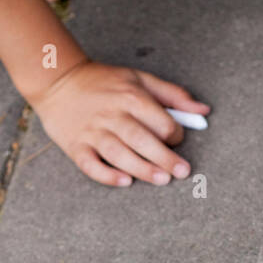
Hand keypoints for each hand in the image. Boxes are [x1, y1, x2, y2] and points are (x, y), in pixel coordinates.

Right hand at [31, 61, 209, 185]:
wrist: (58, 81)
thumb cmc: (105, 83)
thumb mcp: (139, 79)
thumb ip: (172, 94)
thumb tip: (204, 111)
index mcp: (130, 97)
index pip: (159, 120)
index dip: (174, 134)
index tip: (176, 141)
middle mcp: (112, 115)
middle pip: (142, 139)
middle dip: (164, 158)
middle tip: (181, 173)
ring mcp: (92, 131)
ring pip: (119, 153)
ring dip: (142, 168)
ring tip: (161, 180)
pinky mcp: (76, 146)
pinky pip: (90, 164)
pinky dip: (106, 174)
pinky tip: (124, 182)